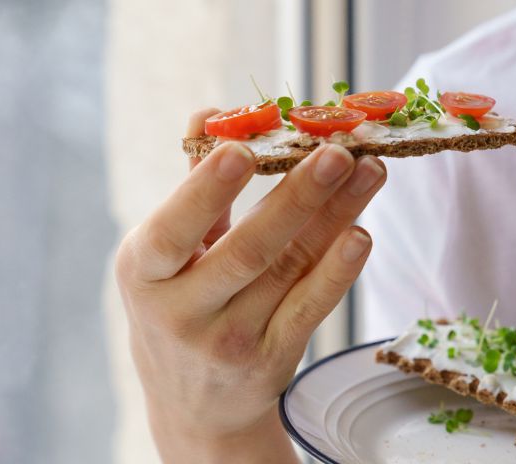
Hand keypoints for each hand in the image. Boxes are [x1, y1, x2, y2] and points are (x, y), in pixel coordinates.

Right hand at [115, 109, 387, 461]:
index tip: (243, 149)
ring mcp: (231, 339)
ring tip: (371, 170)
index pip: (174, 230)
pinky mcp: (273, 357)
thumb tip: (211, 113)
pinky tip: (361, 233)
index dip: (207, 190)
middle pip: (249, 249)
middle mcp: (183, 311)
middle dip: (297, 197)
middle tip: (338, 151)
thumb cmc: (180, 301)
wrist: (194, 403)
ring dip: (337, 215)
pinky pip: (311, 307)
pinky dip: (338, 271)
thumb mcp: (166, 253)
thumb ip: (194, 184)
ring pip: (292, 269)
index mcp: (145, 271)